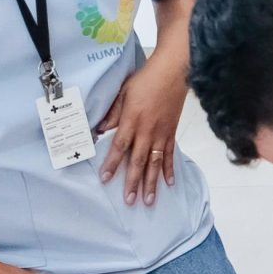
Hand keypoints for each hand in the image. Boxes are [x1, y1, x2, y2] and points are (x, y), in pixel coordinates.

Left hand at [94, 55, 185, 205]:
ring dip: (151, 183)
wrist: (173, 72)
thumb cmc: (146, 79)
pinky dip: (169, 170)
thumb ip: (112, 113)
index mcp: (132, 120)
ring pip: (155, 163)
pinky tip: (168, 183)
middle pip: (138, 161)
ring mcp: (161, 134)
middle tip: (129, 201)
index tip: (105, 179)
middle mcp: (147, 131)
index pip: (120, 146)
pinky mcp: (171, 133)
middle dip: (132, 182)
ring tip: (148, 200)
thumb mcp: (123, 92)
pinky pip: (170, 155)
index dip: (112, 163)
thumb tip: (99, 130)